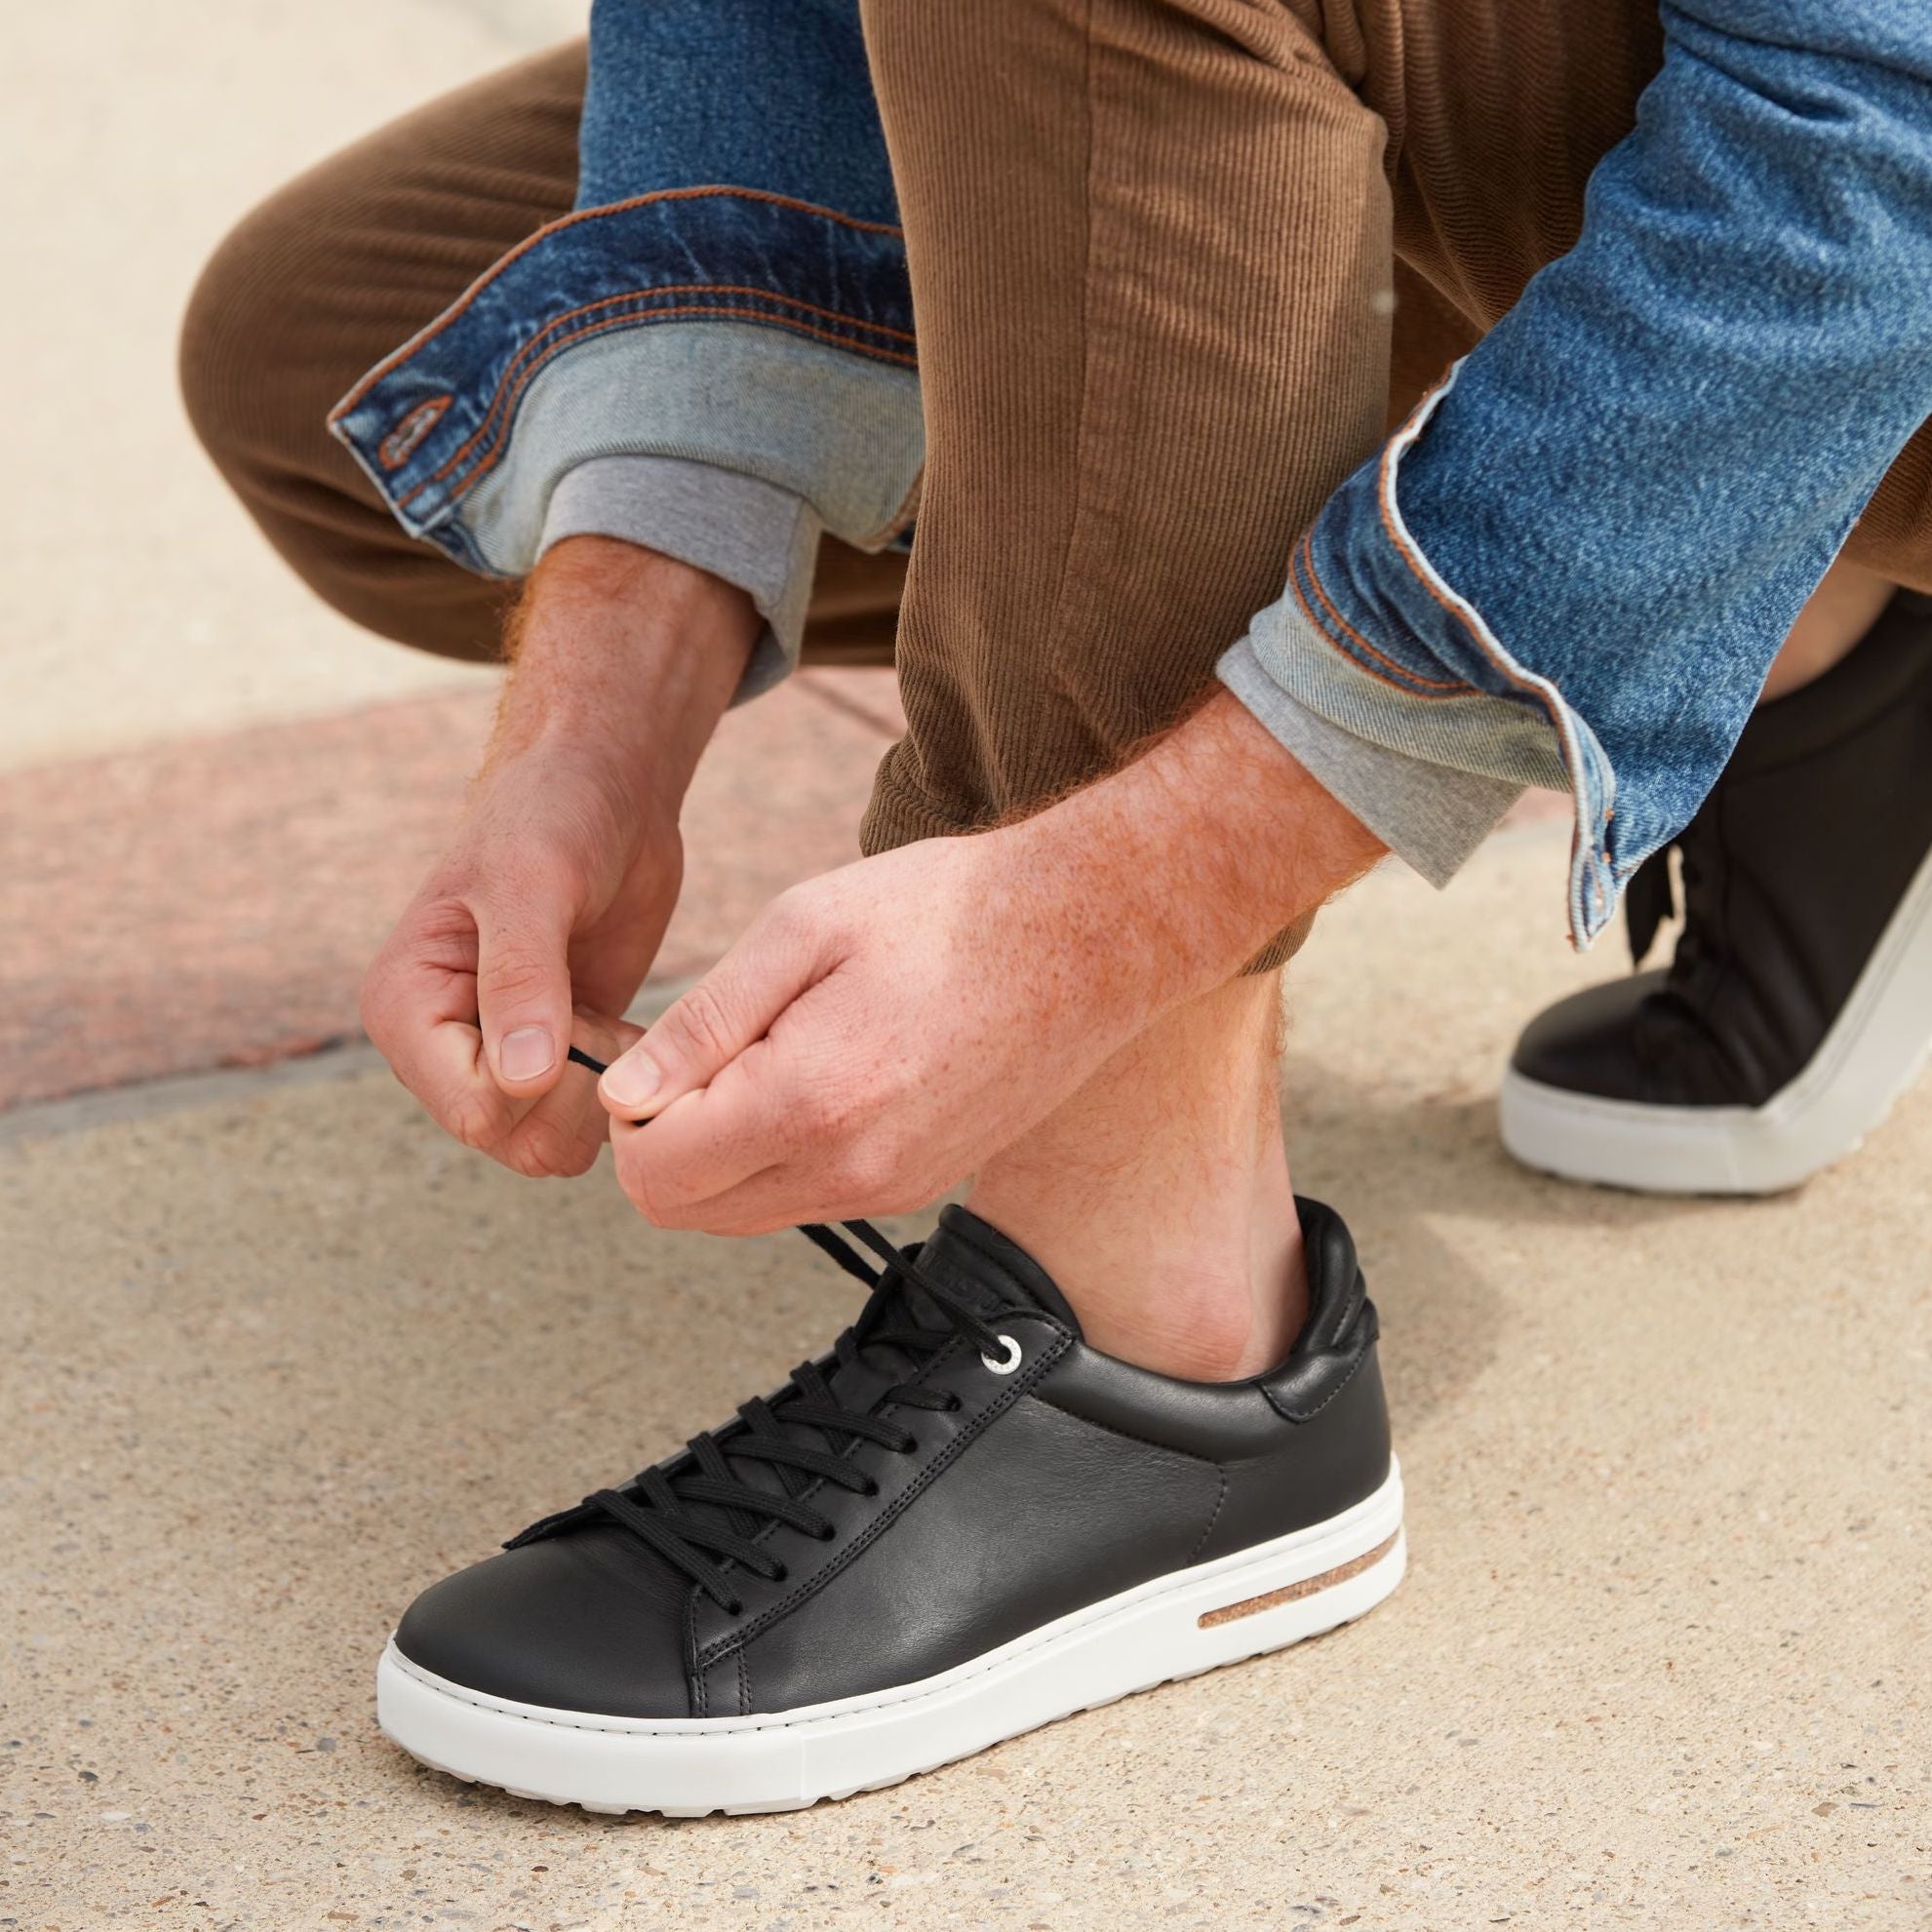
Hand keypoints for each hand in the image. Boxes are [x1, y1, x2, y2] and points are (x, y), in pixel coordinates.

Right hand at [362, 539, 755, 1175]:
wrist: (604, 791)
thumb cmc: (555, 816)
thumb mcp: (535, 884)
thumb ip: (523, 980)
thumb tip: (521, 1079)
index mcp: (405, 1009)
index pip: (474, 1111)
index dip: (547, 1085)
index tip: (585, 1010)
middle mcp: (438, 1048)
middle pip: (513, 1141)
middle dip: (578, 1092)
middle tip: (606, 1014)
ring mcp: (495, 1061)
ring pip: (551, 1146)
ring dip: (601, 1092)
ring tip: (615, 1017)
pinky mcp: (551, 1062)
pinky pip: (586, 1123)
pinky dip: (621, 1088)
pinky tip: (630, 1028)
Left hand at [596, 692, 1383, 1230]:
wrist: (1082, 940)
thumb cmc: (941, 914)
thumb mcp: (802, 928)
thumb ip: (702, 1022)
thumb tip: (623, 1097)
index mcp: (806, 1103)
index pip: (654, 1176)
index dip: (634, 1115)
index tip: (670, 1050)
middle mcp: (847, 1172)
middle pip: (688, 1210)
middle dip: (671, 1140)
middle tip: (718, 1048)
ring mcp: (887, 1192)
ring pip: (744, 1212)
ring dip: (729, 1147)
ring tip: (782, 1049)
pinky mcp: (916, 1190)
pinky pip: (807, 1198)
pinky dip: (786, 1151)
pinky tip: (830, 1069)